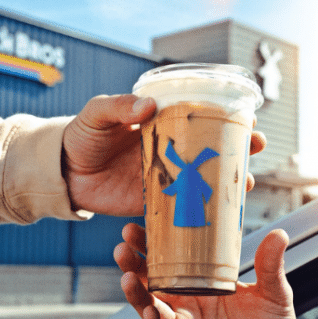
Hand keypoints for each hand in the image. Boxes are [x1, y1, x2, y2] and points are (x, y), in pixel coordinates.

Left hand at [62, 94, 266, 215]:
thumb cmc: (80, 136)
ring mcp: (163, 177)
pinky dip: (201, 209)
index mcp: (159, 124)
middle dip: (237, 147)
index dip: (225, 115)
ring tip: (244, 180)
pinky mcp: (152, 202)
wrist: (62, 172)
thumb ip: (119, 107)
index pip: (199, 117)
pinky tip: (220, 212)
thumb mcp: (97, 114)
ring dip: (227, 179)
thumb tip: (147, 107)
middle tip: (256, 145)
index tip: (247, 115)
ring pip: (203, 178)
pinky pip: (181, 206)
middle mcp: (168, 150)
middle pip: (210, 148)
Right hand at [114, 225, 317, 318]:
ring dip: (136, 293)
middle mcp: (189, 304)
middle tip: (124, 248)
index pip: (173, 260)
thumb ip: (270, 266)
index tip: (140, 227)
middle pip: (152, 281)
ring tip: (127, 277)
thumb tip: (277, 235)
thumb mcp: (274, 294)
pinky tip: (150, 314)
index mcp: (204, 284)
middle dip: (134, 265)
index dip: (154, 245)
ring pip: (150, 308)